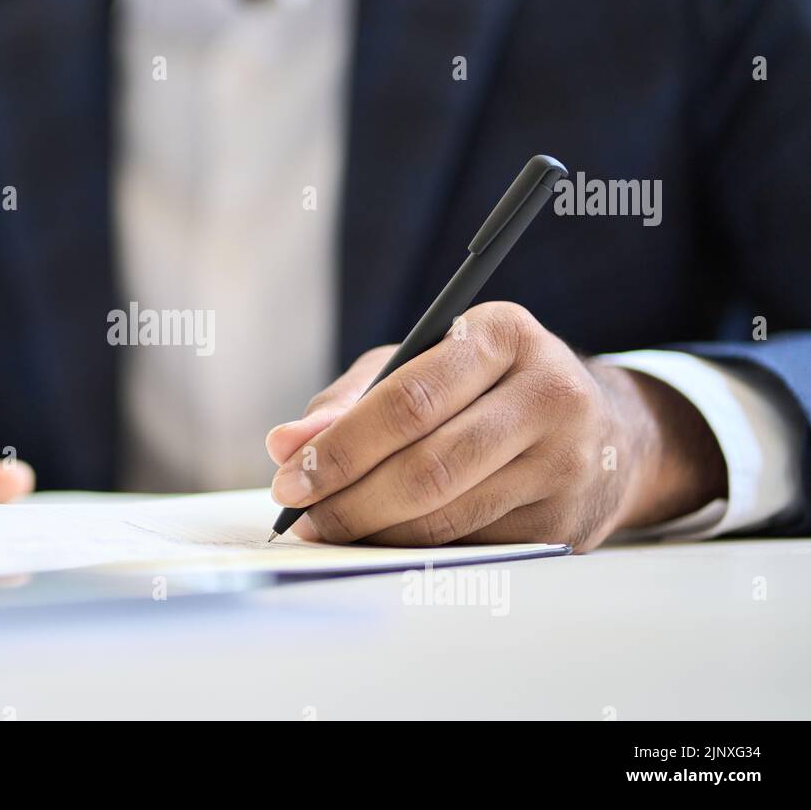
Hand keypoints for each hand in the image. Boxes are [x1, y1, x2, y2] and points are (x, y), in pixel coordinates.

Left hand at [264, 302, 725, 551]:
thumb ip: (350, 400)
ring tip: (329, 530)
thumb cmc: (485, 387)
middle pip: (428, 468)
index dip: (341, 447)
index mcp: (502, 335)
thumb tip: (285, 443)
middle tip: (301, 517)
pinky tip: (381, 541)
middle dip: (349, 500)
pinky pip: (469, 547)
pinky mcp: (566, 521)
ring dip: (374, 532)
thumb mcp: (420, 364)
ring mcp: (565, 463)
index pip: (409, 402)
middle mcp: (548, 395)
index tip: (290, 476)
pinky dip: (413, 549)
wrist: (599, 428)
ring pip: (447, 516)